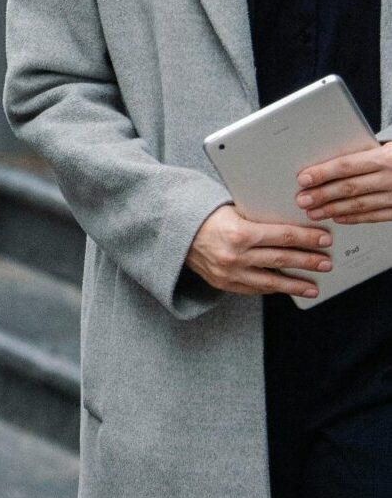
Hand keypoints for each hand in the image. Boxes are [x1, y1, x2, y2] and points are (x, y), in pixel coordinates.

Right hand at [184, 203, 329, 297]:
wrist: (172, 229)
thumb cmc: (204, 214)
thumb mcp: (232, 209)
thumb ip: (258, 219)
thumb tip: (291, 225)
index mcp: (238, 232)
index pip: (283, 236)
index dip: (307, 238)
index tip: (324, 239)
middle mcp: (234, 255)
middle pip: (282, 259)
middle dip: (308, 261)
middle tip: (326, 263)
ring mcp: (228, 273)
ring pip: (271, 282)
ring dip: (296, 284)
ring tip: (313, 286)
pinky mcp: (222, 283)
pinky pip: (253, 289)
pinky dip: (272, 289)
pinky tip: (285, 288)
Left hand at [297, 143, 391, 224]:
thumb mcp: (387, 147)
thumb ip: (363, 154)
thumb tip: (330, 162)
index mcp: (385, 158)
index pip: (346, 165)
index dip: (322, 173)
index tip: (304, 178)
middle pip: (349, 188)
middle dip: (322, 195)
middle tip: (302, 199)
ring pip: (360, 205)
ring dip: (333, 210)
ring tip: (314, 212)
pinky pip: (375, 216)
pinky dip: (355, 218)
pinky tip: (339, 218)